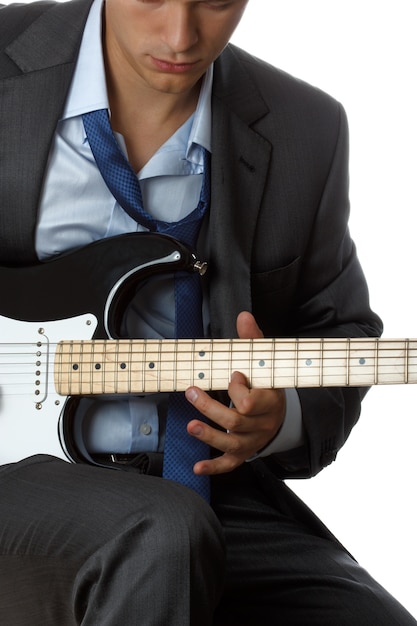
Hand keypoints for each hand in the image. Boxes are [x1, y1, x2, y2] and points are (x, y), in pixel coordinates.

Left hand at [185, 311, 285, 474]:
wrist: (280, 413)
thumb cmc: (266, 383)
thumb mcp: (264, 362)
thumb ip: (253, 340)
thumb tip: (243, 315)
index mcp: (269, 402)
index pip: (252, 401)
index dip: (239, 390)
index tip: (233, 375)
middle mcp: (262, 425)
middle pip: (236, 422)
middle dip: (212, 408)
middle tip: (191, 392)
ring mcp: (252, 441)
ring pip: (231, 443)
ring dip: (209, 435)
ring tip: (190, 426)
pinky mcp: (243, 453)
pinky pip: (229, 464)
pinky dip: (213, 467)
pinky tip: (196, 467)